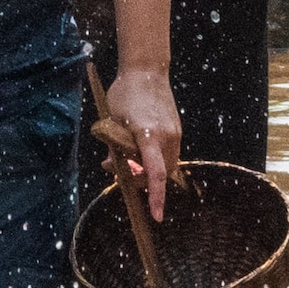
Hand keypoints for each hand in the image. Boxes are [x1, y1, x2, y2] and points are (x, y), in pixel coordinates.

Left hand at [101, 64, 181, 200]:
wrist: (147, 71)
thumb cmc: (124, 94)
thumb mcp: (111, 121)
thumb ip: (114, 148)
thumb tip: (114, 169)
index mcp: (148, 135)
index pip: (155, 173)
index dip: (156, 196)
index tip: (157, 216)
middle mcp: (167, 137)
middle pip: (159, 174)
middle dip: (141, 182)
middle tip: (117, 171)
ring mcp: (175, 134)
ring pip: (165, 166)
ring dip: (147, 171)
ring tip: (125, 160)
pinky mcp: (177, 131)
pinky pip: (167, 154)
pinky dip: (153, 159)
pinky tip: (136, 150)